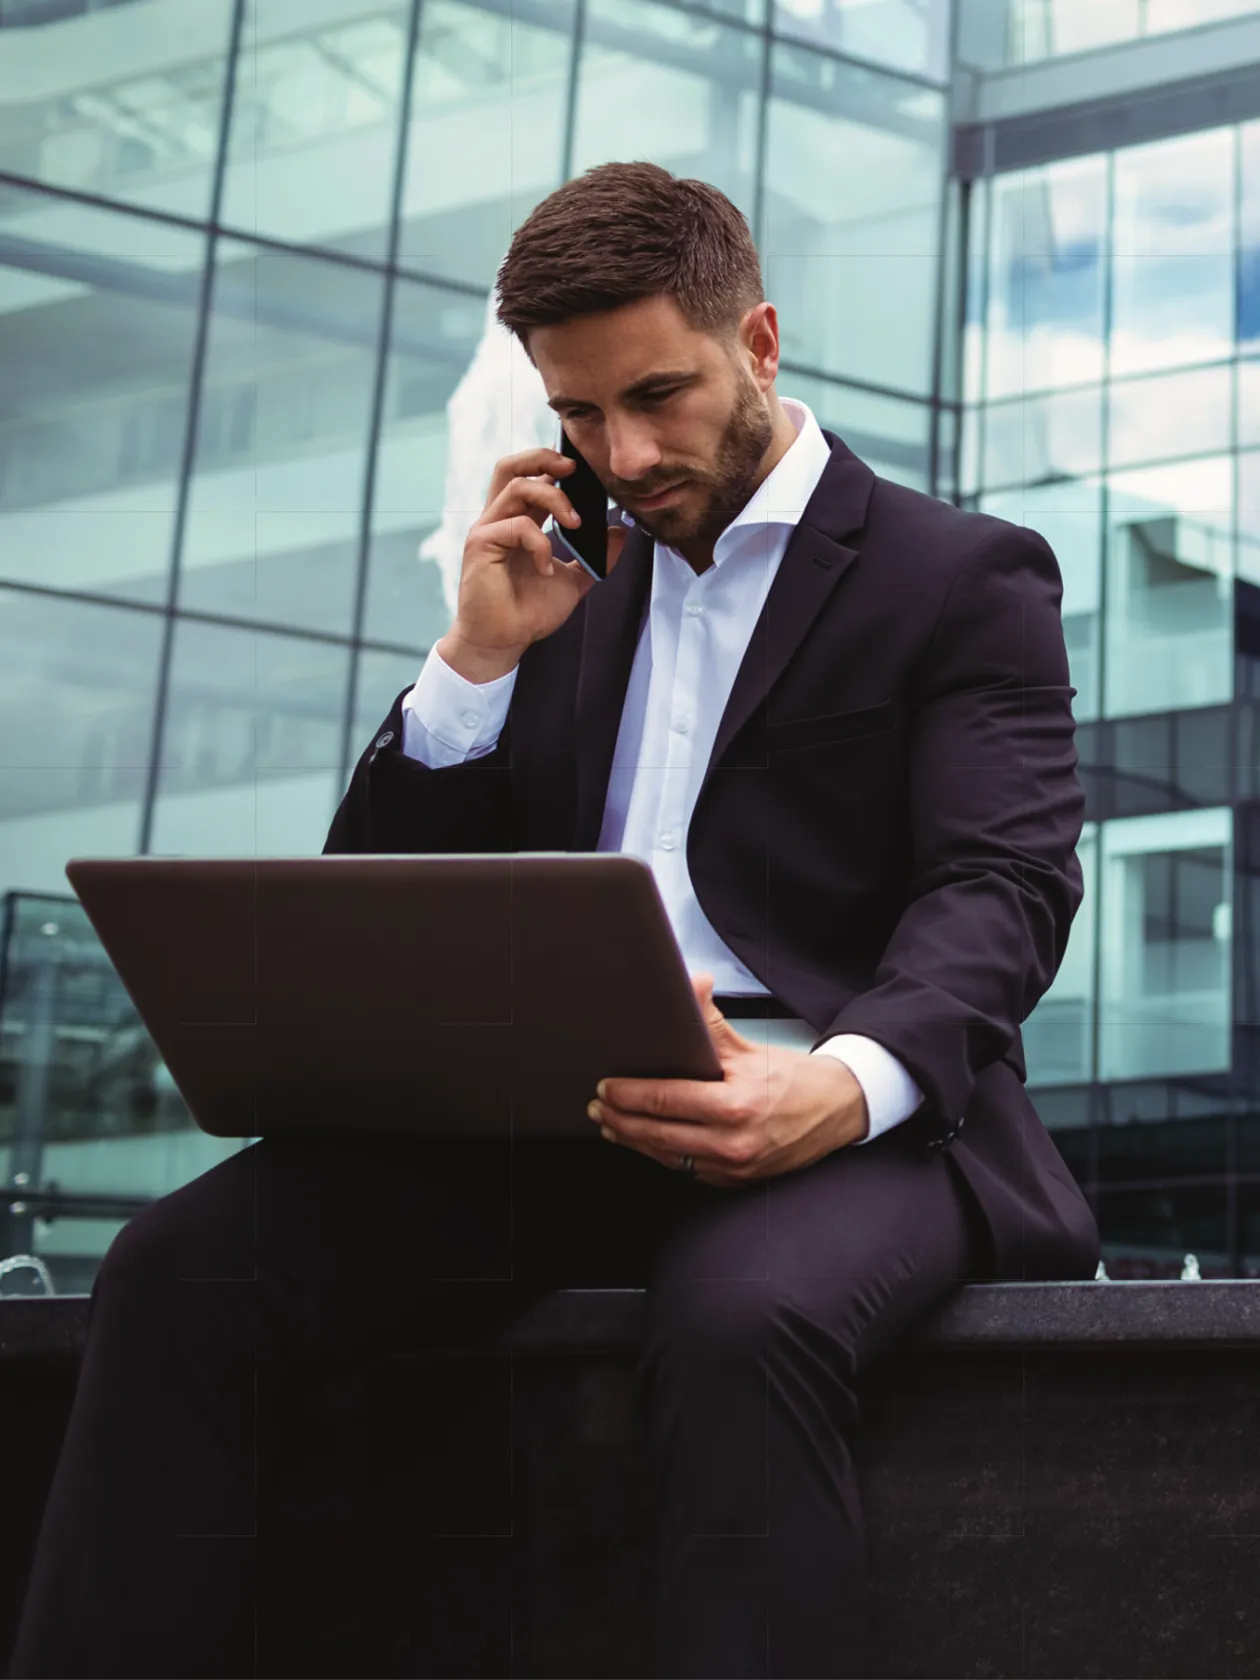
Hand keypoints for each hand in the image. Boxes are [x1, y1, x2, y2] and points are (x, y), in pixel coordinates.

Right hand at [442, 447, 629, 679]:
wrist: (505, 641)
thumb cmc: (528, 612)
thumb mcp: (574, 580)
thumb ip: (595, 556)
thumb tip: (620, 532)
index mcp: (519, 521)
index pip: (532, 476)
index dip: (555, 465)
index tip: (586, 473)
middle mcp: (500, 519)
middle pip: (511, 466)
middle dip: (543, 457)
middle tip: (574, 469)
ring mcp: (488, 529)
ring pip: (517, 486)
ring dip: (554, 499)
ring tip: (575, 524)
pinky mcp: (480, 544)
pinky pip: (516, 526)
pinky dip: (540, 543)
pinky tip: (546, 568)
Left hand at [588, 974, 869, 1186]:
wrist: (836, 1111)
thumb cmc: (792, 1079)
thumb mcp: (748, 1047)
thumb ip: (710, 1021)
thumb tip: (691, 984)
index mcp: (734, 1106)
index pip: (666, 1101)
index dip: (629, 1095)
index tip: (606, 1086)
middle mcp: (732, 1143)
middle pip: (658, 1135)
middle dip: (621, 1121)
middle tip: (597, 1107)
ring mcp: (734, 1167)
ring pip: (668, 1157)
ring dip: (634, 1142)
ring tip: (611, 1125)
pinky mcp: (736, 1179)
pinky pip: (687, 1169)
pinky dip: (661, 1155)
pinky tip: (645, 1142)